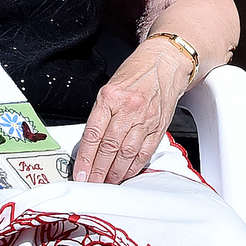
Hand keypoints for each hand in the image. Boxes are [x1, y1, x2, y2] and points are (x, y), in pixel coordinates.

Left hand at [74, 37, 194, 183]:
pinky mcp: (159, 126)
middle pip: (110, 147)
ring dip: (115, 172)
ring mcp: (145, 119)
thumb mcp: (109, 89)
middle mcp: (128, 109)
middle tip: (91, 183)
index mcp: (110, 97)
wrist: (165, 63)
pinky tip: (126, 173)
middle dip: (99, 170)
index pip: (94, 134)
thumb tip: (89, 144)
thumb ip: (100, 115)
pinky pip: (145, 152)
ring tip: (106, 182)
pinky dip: (135, 166)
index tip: (81, 173)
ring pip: (127, 153)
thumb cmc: (137, 73)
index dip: (86, 158)